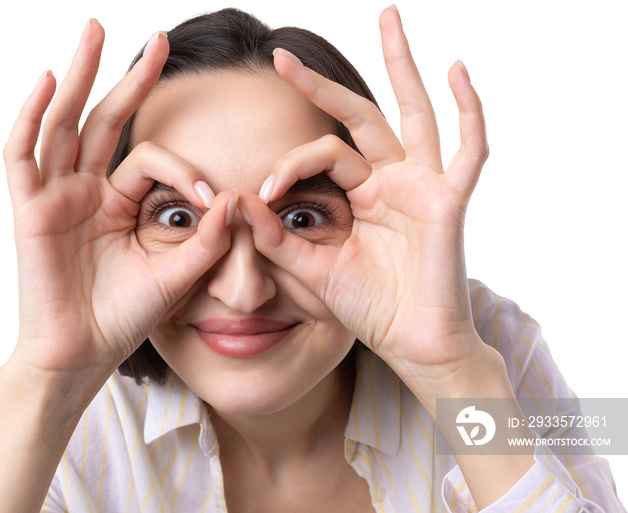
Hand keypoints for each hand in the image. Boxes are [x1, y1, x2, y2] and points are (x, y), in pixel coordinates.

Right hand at [3, 21, 233, 392]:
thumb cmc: (125, 316)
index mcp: (118, 203)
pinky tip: (50, 80)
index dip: (185, 170)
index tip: (212, 195)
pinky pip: (22, 155)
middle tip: (157, 39)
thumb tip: (236, 199)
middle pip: (105, 119)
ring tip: (97, 32)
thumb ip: (206, 239)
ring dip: (81, 76)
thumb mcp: (176, 273)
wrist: (85, 354)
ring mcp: (55, 196)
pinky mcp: (28, 209)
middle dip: (129, 78)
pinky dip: (30, 116)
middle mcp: (85, 190)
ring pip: (64, 122)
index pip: (151, 160)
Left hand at [239, 7, 490, 402]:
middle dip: (324, 84)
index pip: (323, 154)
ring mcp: (422, 187)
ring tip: (387, 17)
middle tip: (282, 54)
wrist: (411, 345)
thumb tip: (237, 201)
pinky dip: (469, 112)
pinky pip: (468, 151)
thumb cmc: (369, 308)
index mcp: (361, 194)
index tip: (266, 188)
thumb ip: (277, 239)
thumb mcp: (313, 269)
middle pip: (360, 116)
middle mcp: (391, 181)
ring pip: (412, 114)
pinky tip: (456, 70)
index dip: (291, 163)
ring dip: (401, 66)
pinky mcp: (449, 203)